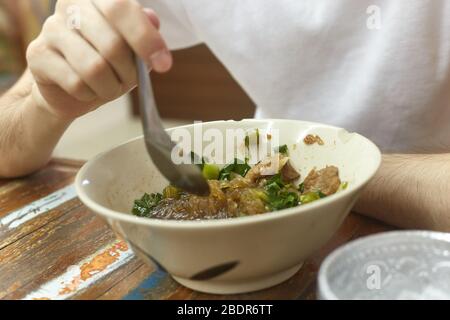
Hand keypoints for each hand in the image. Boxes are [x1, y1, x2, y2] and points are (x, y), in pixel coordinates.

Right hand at [26, 0, 171, 119]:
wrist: (68, 89)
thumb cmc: (106, 64)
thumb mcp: (132, 49)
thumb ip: (144, 33)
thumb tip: (153, 20)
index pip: (122, 8)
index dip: (146, 39)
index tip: (164, 64)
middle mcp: (70, 5)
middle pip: (112, 43)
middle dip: (129, 72)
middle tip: (130, 80)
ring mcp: (50, 28)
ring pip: (94, 67)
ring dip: (111, 87)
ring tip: (110, 88)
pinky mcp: (37, 55)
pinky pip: (76, 83)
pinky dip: (90, 94)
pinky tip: (87, 90)